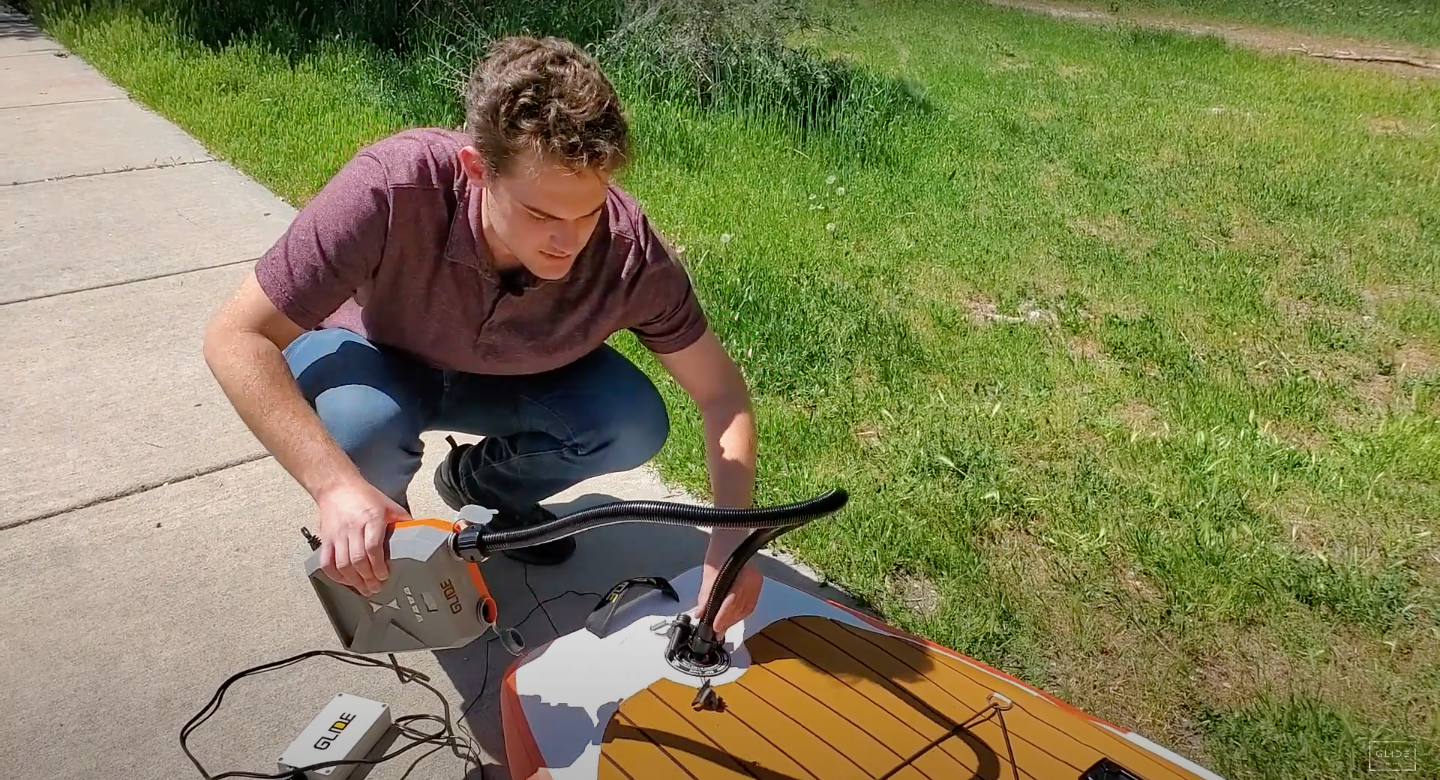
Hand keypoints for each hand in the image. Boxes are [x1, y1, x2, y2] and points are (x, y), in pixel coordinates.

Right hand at [316, 479, 406, 596]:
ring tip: (364, 589)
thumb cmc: (364, 496)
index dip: (378, 566)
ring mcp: (337, 535)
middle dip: (368, 578)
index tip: (384, 576)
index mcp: (371, 519)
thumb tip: (418, 536)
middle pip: (358, 560)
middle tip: (376, 588)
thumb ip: (402, 521)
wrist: (337, 487)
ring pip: (342, 564)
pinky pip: (326, 562)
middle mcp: (353, 528)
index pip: (373, 548)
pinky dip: (335, 575)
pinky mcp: (325, 539)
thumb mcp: (389, 505)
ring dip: (354, 581)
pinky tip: (345, 581)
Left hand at [693, 554, 761, 636]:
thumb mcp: (709, 574)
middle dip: (728, 622)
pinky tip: (732, 616)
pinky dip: (741, 612)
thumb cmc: (720, 550)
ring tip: (722, 626)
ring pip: (747, 608)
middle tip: (716, 631)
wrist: (731, 536)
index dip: (723, 618)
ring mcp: (757, 582)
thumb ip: (706, 596)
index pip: (732, 602)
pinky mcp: (757, 582)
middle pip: (741, 608)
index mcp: (741, 575)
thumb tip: (700, 614)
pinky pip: (751, 603)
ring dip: (734, 619)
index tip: (714, 629)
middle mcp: (753, 580)